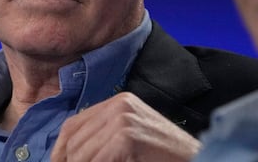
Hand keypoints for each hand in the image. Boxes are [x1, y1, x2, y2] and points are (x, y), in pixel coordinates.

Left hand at [50, 92, 201, 161]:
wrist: (197, 159)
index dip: (60, 149)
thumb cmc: (164, 157)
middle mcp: (120, 105)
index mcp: (120, 101)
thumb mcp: (130, 138)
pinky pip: (96, 161)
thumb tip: (67, 155)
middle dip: (67, 161)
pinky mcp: (127, 137)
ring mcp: (124, 119)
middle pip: (74, 139)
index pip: (73, 124)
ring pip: (81, 154)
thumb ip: (103, 139)